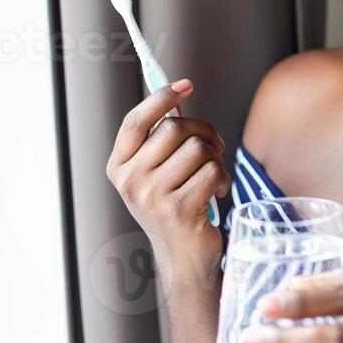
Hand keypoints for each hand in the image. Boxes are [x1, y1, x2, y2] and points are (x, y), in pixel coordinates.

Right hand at [106, 78, 230, 280]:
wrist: (183, 258)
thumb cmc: (174, 208)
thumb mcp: (156, 174)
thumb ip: (160, 141)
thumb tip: (178, 94)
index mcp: (119, 168)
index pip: (135, 121)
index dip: (161, 97)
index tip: (185, 84)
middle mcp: (130, 181)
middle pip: (173, 128)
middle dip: (203, 131)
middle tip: (214, 146)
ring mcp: (152, 196)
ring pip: (198, 148)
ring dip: (216, 159)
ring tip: (214, 176)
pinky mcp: (179, 209)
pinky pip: (212, 172)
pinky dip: (224, 179)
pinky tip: (218, 193)